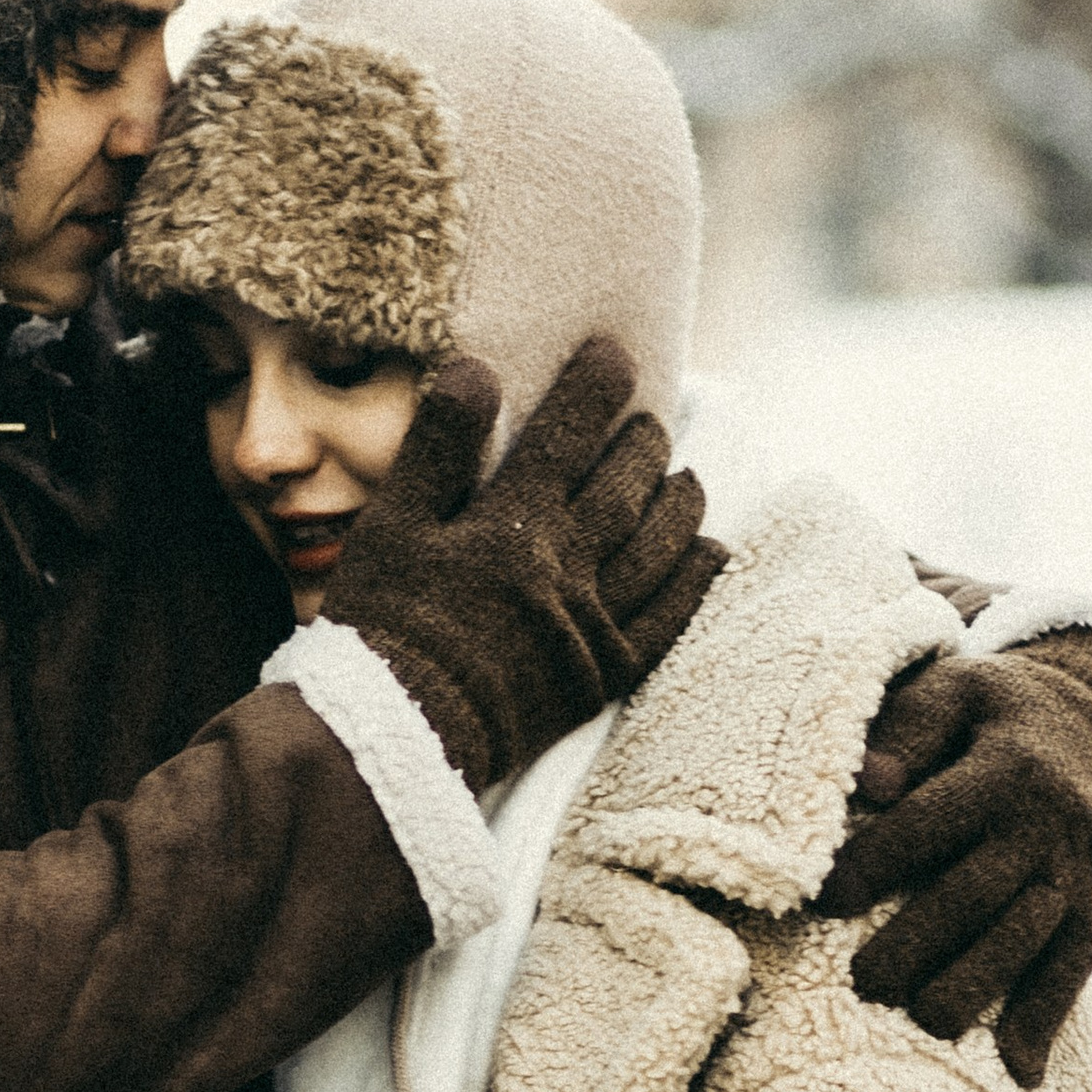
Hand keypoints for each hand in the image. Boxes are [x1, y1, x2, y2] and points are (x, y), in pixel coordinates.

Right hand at [321, 336, 727, 792]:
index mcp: (513, 523)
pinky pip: (673, 616)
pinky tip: (709, 551)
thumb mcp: (388, 527)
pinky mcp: (604, 673)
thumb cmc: (381, 629)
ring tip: (681, 475)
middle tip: (645, 423)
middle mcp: (566, 567)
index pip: (570, 432)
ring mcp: (592, 623)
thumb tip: (477, 370)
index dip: (597, 384)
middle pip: (628, 483)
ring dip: (679, 498)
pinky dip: (697, 576)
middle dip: (643, 441)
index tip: (613, 354)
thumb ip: (436, 447)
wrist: (397, 737)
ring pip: (661, 542)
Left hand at [819, 632, 1091, 1086]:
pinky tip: (1016, 1074)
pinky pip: (1073, 973)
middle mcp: (1049, 824)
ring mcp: (1078, 876)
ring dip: (978, 987)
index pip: (931, 820)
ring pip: (1027, 940)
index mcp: (1005, 768)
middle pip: (978, 892)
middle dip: (921, 941)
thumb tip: (868, 780)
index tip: (823, 899)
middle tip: (864, 986)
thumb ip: (907, 729)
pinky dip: (1044, 1023)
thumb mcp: (955, 692)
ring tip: (925, 1026)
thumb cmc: (991, 718)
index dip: (877, 860)